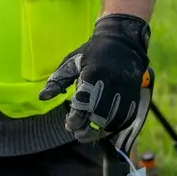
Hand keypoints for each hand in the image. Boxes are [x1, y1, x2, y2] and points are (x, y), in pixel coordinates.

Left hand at [39, 14, 150, 142]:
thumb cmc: (93, 53)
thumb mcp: (71, 62)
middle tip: (78, 134)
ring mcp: (126, 89)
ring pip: (115, 120)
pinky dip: (116, 127)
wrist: (123, 41)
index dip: (75, 119)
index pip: (83, 104)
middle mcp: (112, 83)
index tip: (69, 123)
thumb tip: (42, 97)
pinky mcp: (135, 94)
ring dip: (101, 131)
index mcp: (94, 74)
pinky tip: (106, 128)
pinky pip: (127, 117)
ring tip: (91, 133)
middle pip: (100, 116)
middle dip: (87, 130)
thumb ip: (57, 81)